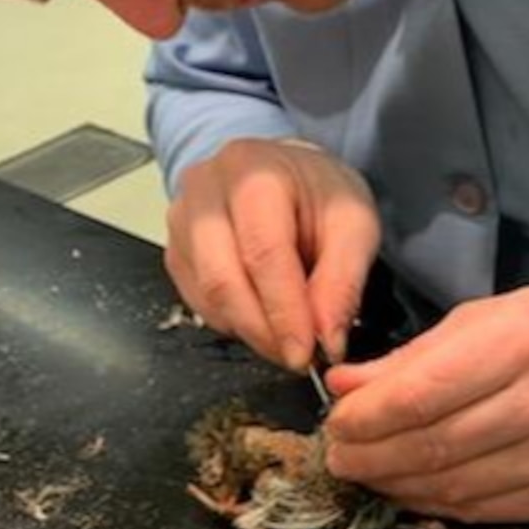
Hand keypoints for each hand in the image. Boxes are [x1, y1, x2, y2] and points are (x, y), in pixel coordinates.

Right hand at [165, 138, 380, 369]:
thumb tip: (326, 337)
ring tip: (287, 338)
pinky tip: (262, 319)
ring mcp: (182, 219)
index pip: (263, 252)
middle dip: (264, 330)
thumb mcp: (353, 223)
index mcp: (255, 172)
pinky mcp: (175, 250)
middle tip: (298, 356)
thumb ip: (343, 280)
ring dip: (250, 331)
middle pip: (223, 278)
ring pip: (206, 296)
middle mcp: (206, 190)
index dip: (284, 311)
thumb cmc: (315, 193)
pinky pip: (197, 302)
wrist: (282, 173)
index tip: (306, 351)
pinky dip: (234, 323)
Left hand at [322, 287, 528, 521]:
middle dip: (371, 457)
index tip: (337, 423)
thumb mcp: (494, 317)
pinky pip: (483, 510)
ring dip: (396, 486)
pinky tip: (411, 491)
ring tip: (368, 474)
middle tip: (339, 457)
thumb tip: (346, 387)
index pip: (423, 393)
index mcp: (526, 341)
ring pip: (453, 487)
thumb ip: (418, 356)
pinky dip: (436, 505)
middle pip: (433, 445)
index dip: (367, 417)